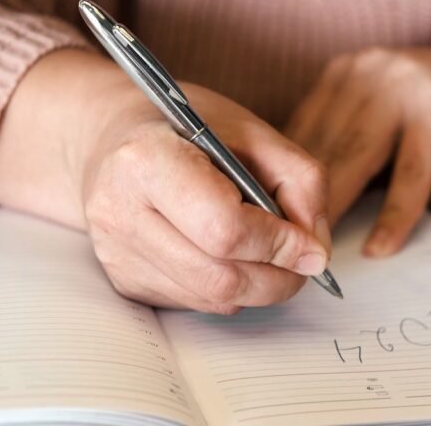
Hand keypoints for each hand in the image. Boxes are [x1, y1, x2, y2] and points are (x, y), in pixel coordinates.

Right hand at [0, 50, 330, 313]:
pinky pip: (195, 303)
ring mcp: (116, 252)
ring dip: (259, 288)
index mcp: (148, 160)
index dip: (278, 245)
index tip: (311, 248)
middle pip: (219, 276)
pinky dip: (231, 290)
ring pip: (211, 299)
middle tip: (304, 263)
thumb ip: (301, 183)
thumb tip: (315, 252)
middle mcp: (120, 211)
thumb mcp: (255, 133)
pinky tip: (233, 257)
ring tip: (273, 257)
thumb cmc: (188, 129)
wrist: (115, 137)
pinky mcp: (123, 279)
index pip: (224, 229)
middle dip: (277, 279)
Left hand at [286, 36, 430, 256]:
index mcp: (346, 74)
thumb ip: (346, 137)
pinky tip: (379, 247)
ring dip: (335, 212)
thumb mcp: (383, 110)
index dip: (281, 181)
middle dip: (302, 203)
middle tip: (288, 247)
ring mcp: (404, 92)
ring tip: (318, 252)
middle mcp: (367, 75)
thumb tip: (301, 191)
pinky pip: (410, 177)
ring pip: (355, 161)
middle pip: (322, 148)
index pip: (300, 132)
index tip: (270, 221)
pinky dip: (394, 216)